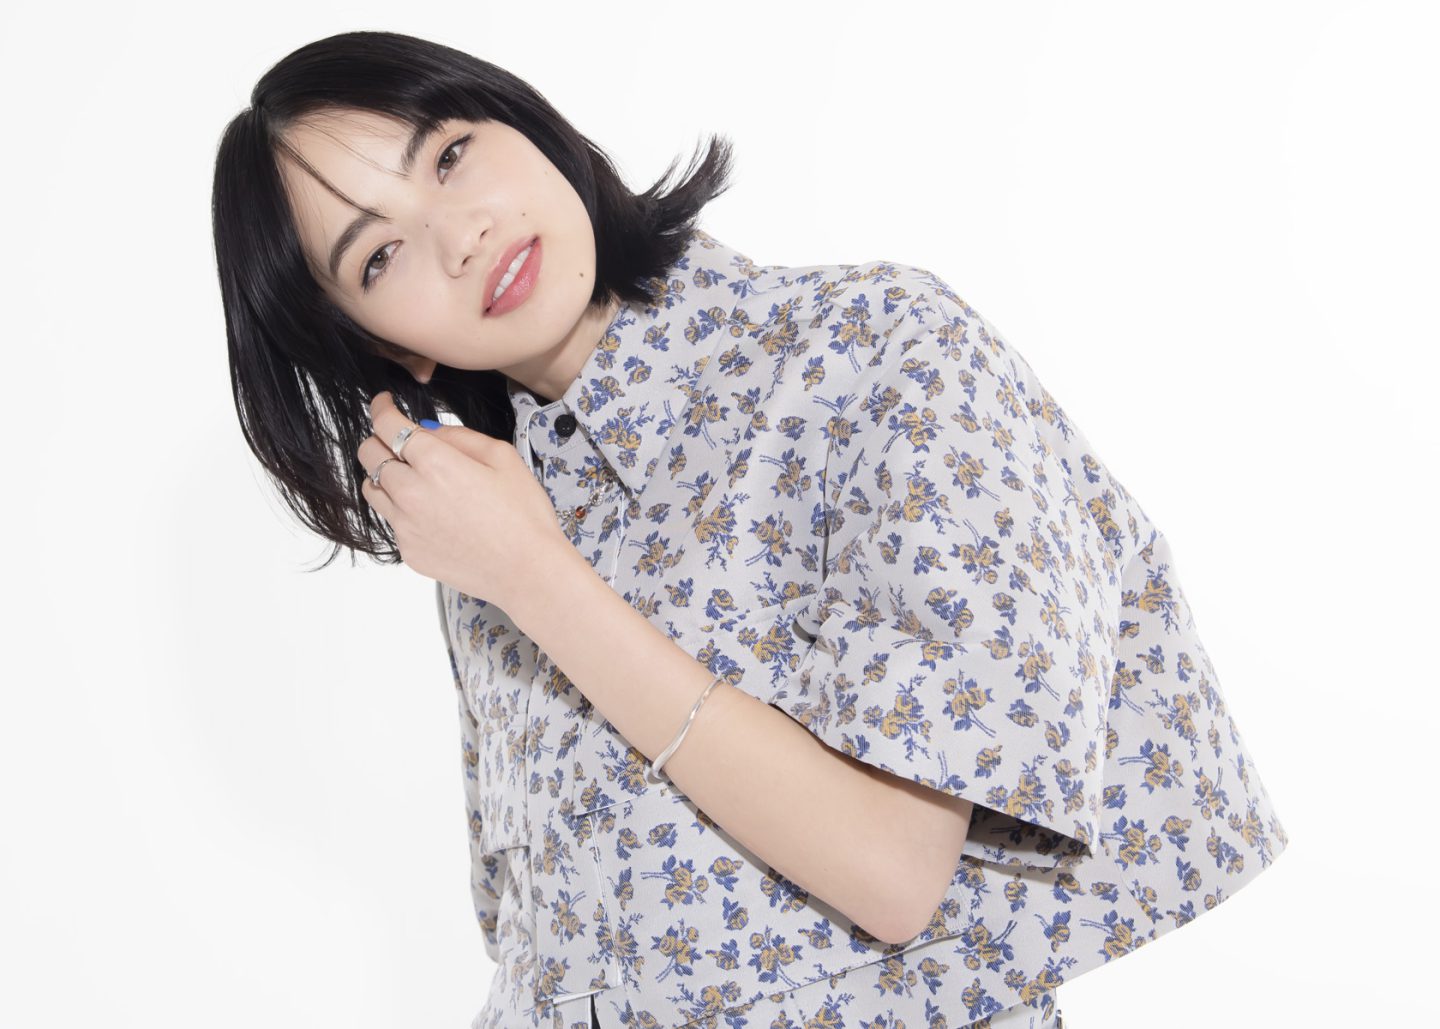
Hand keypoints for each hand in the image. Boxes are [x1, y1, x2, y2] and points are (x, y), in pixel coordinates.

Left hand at [357, 391, 567, 610]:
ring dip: (385, 476)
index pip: (386, 425)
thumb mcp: (503, 457)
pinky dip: (402, 511)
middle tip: (399, 442)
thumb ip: (460, 437)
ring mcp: (405, 525)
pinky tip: (433, 515)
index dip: (380, 409)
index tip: (383, 404)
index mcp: (435, 463)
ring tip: (413, 479)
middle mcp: (411, 492)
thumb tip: (428, 432)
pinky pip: (392, 522)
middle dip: (379, 440)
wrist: (527, 571)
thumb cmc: (523, 514)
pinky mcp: (408, 551)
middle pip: (369, 454)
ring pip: (372, 489)